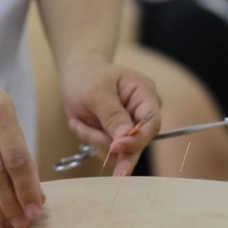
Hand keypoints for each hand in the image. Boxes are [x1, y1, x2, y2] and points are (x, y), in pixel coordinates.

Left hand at [58, 58, 161, 176]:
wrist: (77, 75)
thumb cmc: (87, 76)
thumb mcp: (95, 92)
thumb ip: (112, 114)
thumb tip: (126, 136)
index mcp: (144, 94)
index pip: (151, 124)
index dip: (136, 139)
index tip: (115, 147)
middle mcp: (142, 113)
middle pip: (137, 143)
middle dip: (109, 143)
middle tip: (87, 138)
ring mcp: (131, 128)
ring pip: (120, 152)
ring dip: (95, 140)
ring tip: (76, 122)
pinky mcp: (118, 138)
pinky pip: (109, 152)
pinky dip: (91, 141)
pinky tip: (79, 125)